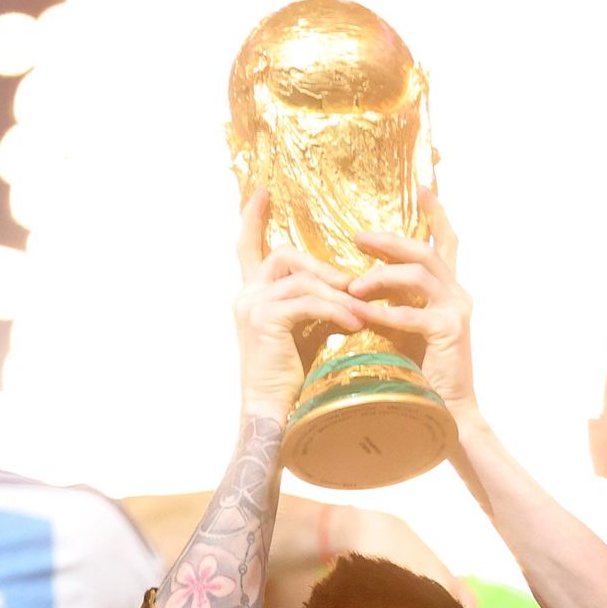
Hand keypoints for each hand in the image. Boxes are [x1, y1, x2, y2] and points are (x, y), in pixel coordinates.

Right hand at [234, 188, 365, 421]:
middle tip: (353, 286)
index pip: (248, 248)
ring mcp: (251, 306)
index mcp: (252, 297)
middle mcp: (245, 296)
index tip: (263, 190)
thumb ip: (314, 304)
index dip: (253, 218)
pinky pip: (308, 301)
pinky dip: (335, 311)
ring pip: (302, 278)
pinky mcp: (263, 319)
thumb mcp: (305, 332)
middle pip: (285, 256)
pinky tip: (354, 325)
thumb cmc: (295, 382)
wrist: (276, 417)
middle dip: (323, 267)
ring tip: (361, 312)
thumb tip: (349, 286)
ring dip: (337, 294)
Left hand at [348, 189, 475, 413]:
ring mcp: (456, 312)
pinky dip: (384, 314)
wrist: (449, 413)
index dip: (435, 213)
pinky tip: (362, 315)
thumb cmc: (422, 375)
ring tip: (353, 286)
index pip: (445, 241)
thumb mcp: (405, 330)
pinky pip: (412, 315)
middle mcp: (456, 294)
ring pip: (419, 274)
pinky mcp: (450, 333)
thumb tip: (359, 284)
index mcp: (448, 290)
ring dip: (382, 276)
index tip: (420, 189)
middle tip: (357, 238)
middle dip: (389, 241)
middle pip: (425, 250)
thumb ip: (393, 305)